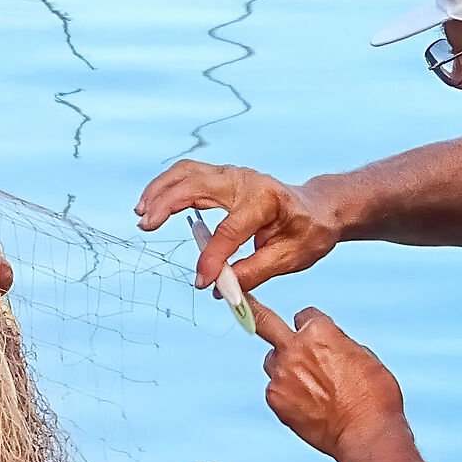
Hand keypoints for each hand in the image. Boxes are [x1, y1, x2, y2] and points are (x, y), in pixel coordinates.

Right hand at [135, 161, 341, 293]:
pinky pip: (188, 175)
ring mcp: (233, 176)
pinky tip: (151, 204)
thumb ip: (255, 272)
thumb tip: (221, 289)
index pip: (230, 229)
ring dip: (161, 190)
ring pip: (187, 173)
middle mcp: (246, 181)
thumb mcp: (290, 258)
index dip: (213, 258)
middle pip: (197, 185)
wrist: (319, 208)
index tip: (202, 283)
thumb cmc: (308, 232)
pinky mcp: (223, 178)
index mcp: (266, 200)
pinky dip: (167, 187)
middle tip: (146, 226)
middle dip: (168, 203)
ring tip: (142, 214)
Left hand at [251, 300, 403, 460]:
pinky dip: (286, 394)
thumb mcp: (363, 356)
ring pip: (272, 361)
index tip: (313, 334)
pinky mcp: (275, 399)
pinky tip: (307, 406)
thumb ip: (338, 344)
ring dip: (284, 366)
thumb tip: (329, 346)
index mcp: (319, 331)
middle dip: (255, 311)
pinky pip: (275, 389)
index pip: (305, 316)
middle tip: (246, 304)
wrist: (365, 432)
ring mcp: (281, 374)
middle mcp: (294, 348)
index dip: (312, 326)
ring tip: (308, 386)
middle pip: (265, 321)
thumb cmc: (374, 396)